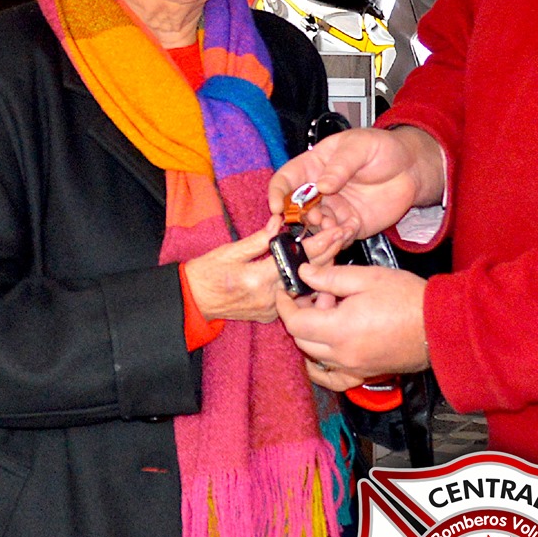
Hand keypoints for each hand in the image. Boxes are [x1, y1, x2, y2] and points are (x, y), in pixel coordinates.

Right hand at [180, 218, 346, 322]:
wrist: (192, 302)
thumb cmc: (205, 274)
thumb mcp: (229, 251)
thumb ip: (259, 239)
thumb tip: (280, 221)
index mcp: (257, 278)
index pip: (297, 258)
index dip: (321, 242)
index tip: (337, 229)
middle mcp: (269, 297)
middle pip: (309, 274)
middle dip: (330, 252)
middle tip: (345, 233)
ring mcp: (271, 309)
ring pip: (306, 287)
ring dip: (321, 268)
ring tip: (335, 248)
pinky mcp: (271, 315)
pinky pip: (295, 297)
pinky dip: (307, 282)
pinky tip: (316, 269)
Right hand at [267, 126, 444, 242]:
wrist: (412, 169)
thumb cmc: (383, 149)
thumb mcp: (360, 146)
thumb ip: (341, 165)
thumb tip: (322, 185)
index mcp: (312, 167)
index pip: (285, 181)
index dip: (277, 194)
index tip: (277, 207)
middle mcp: (318, 191)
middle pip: (294, 209)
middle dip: (297, 218)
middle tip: (312, 220)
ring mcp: (333, 210)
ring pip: (313, 228)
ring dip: (317, 232)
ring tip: (333, 227)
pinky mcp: (349, 225)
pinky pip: (336, 239)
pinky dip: (338, 240)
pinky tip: (349, 231)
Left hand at [275, 262, 430, 390]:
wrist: (443, 326)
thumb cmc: (409, 299)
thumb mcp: (367, 278)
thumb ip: (330, 277)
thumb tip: (303, 273)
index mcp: (340, 329)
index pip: (295, 323)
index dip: (285, 305)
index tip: (286, 290)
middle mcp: (343, 354)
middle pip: (301, 340)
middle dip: (301, 315)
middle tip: (318, 295)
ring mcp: (354, 368)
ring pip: (314, 356)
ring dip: (313, 335)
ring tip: (333, 312)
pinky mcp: (365, 374)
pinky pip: (332, 377)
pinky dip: (322, 365)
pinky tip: (325, 348)